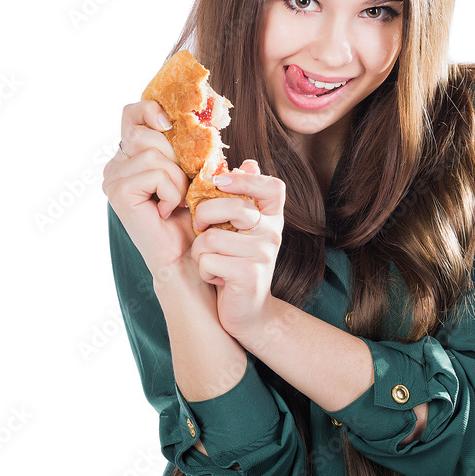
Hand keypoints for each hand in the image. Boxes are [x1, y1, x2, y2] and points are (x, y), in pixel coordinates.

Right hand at [102, 100, 195, 278]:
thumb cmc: (193, 216)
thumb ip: (193, 144)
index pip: (132, 113)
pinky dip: (172, 191)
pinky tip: (168, 210)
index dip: (150, 109)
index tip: (169, 123)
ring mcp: (113, 178)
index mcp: (131, 155)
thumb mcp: (195, 171)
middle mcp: (116, 164)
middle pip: (146, 132)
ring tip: (177, 201)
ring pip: (153, 153)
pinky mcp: (118, 192)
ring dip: (177, 178)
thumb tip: (209, 114)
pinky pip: (154, 172)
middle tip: (181, 186)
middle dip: (174, 156)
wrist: (187, 256)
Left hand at [189, 160, 285, 337]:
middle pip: (232, 208)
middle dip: (204, 217)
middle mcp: (273, 234)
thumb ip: (241, 198)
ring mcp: (264, 255)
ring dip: (201, 252)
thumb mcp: (238, 230)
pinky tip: (216, 278)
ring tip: (212, 262)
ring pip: (212, 238)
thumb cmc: (235, 264)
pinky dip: (204, 270)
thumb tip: (247, 163)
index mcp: (272, 218)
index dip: (246, 180)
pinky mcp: (249, 276)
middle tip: (202, 230)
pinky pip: (209, 260)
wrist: (245, 312)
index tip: (219, 182)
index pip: (272, 187)